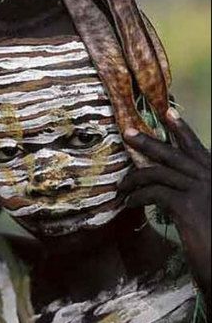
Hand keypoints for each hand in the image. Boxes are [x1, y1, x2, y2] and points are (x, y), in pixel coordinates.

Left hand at [119, 107, 210, 306]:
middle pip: (174, 153)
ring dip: (134, 177)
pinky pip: (153, 192)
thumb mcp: (205, 210)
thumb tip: (170, 187)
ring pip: (159, 171)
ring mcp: (200, 190)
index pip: (196, 148)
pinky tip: (128, 203)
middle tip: (128, 132)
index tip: (168, 111)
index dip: (181, 129)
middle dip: (148, 142)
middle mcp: (211, 178)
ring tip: (120, 185)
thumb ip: (192, 193)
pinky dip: (137, 196)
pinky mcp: (188, 206)